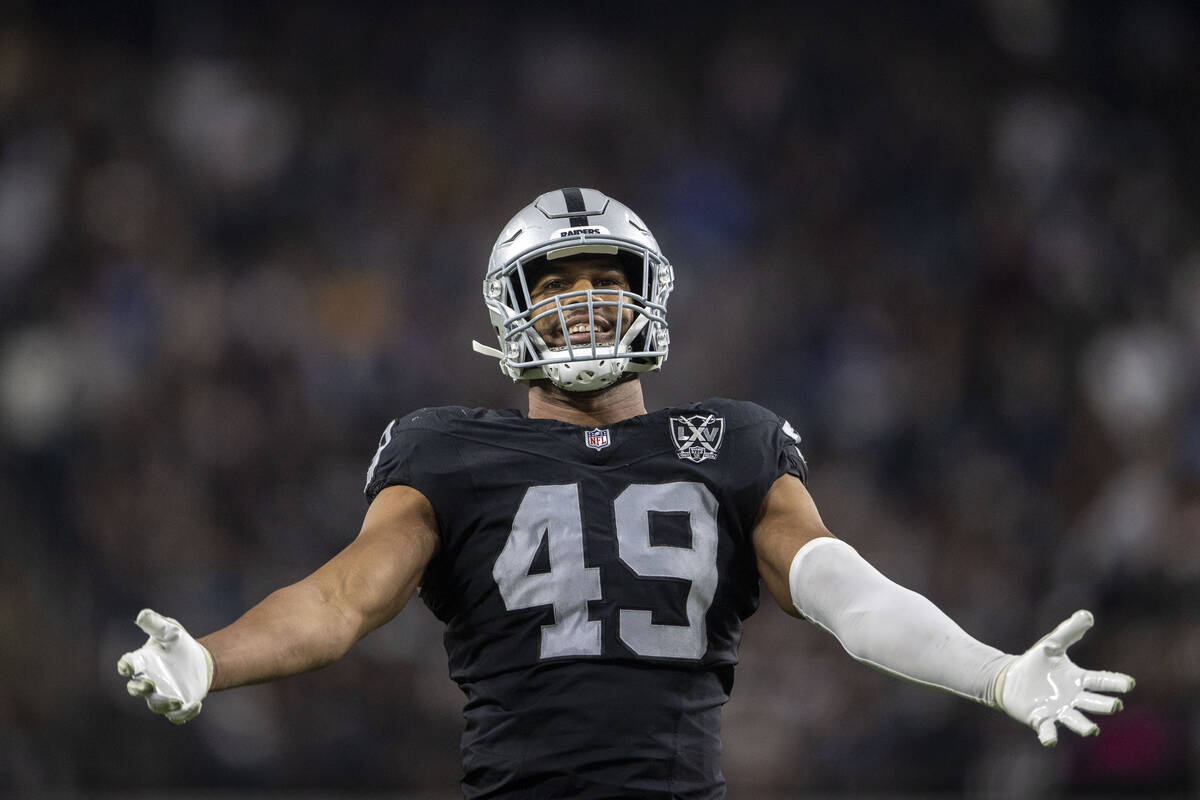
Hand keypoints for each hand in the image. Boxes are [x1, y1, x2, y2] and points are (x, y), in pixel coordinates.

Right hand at [117, 609, 212, 723]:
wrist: (199, 661)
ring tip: (179, 700)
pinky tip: (197, 705)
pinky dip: (185, 714)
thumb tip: (143, 614)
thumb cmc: (178, 644)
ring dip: (165, 704)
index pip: (127, 665)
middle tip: (150, 684)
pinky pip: (177, 716)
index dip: (125, 666)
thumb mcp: (170, 630)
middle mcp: (148, 681)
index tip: (128, 665)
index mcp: (143, 662)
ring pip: (157, 705)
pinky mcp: (178, 705)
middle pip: (136, 689)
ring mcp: (162, 695)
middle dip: (140, 688)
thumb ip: (156, 624)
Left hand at [997, 610, 1134, 745]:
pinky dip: (1049, 735)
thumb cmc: (1036, 663)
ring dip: (1083, 725)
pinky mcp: (1040, 718)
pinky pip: (1047, 729)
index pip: (1101, 681)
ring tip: (1091, 730)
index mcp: (1079, 680)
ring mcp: (1058, 711)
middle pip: (1093, 703)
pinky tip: (1050, 740)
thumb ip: (1069, 631)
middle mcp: (1073, 699)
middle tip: (1114, 705)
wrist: (1010, 678)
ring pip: (1076, 721)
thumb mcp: (1052, 645)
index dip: (1115, 683)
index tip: (1129, 684)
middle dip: (1104, 705)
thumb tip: (1087, 615)